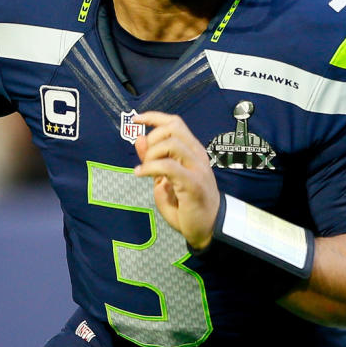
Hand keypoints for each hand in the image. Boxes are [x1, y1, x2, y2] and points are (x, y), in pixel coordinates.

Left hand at [132, 111, 219, 250]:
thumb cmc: (187, 206)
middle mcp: (197, 156)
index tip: (137, 119)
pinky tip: (142, 174)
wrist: (208, 229)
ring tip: (145, 170)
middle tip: (145, 159)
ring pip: (171, 144)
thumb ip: (152, 159)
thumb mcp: (163, 179)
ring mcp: (198, 169)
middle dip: (151, 139)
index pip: (175, 123)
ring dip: (152, 154)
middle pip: (173, 129)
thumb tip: (139, 138)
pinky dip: (150, 167)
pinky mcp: (193, 184)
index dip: (154, 117)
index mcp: (193, 152)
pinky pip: (169, 166)